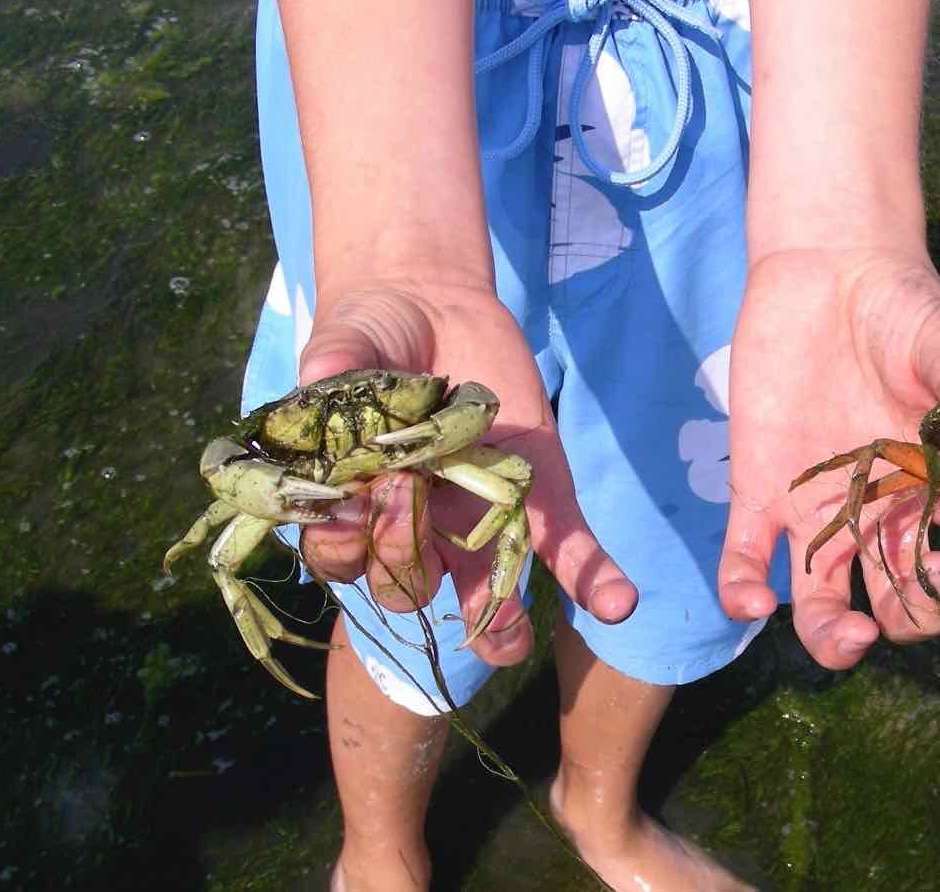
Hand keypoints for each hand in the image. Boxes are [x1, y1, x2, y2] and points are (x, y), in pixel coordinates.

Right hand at [296, 278, 637, 666]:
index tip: (346, 504)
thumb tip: (322, 371)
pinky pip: (562, 546)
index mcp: (357, 502)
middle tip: (407, 490)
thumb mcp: (349, 340)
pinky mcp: (533, 495)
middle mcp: (414, 524)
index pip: (340, 554)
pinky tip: (617, 602)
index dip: (340, 542)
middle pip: (405, 582)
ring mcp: (475, 518)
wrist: (431, 305)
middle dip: (403, 555)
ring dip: (497, 622)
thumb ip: (334, 359)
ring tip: (511, 635)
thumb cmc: (373, 334)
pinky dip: (591, 576)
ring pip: (482, 590)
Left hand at [717, 249, 939, 667]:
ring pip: (825, 600)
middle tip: (928, 592)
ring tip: (847, 637)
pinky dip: (744, 588)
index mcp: (939, 482)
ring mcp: (819, 511)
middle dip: (918, 613)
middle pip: (903, 592)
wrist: (825, 272)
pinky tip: (751, 601)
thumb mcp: (938, 340)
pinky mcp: (758, 493)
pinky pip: (746, 558)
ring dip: (834, 636)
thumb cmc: (898, 308)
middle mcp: (883, 512)